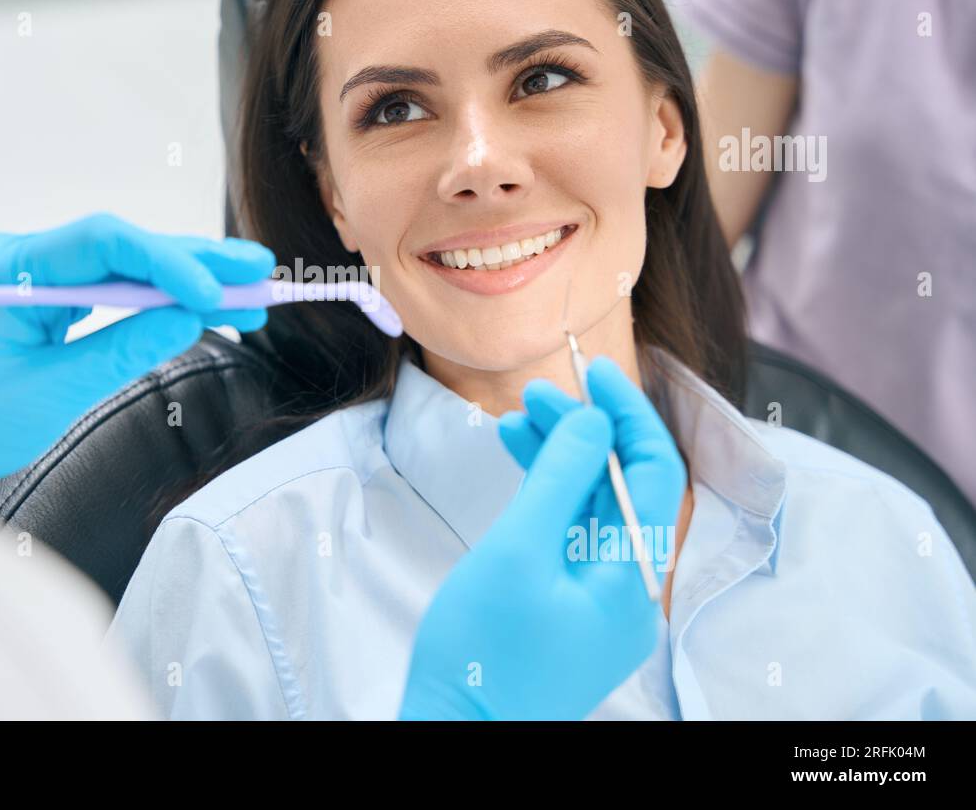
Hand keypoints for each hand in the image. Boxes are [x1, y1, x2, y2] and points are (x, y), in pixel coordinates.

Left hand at [0, 213, 275, 492]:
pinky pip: (108, 281)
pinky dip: (157, 294)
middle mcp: (14, 254)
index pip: (98, 244)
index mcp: (0, 272)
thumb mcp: (48, 396)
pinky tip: (206, 299)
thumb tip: (189, 319)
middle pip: (118, 244)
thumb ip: (121, 352)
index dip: (166, 263)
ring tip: (250, 286)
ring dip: (184, 275)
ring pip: (120, 261)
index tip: (215, 293)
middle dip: (192, 260)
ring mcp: (28, 267)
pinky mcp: (41, 286)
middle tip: (258, 270)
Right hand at [399, 356, 685, 719]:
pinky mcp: (571, 611)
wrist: (454, 736)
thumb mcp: (517, 551)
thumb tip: (595, 421)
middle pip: (622, 489)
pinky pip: (572, 539)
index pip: (652, 474)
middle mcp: (630, 591)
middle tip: (535, 393)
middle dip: (583, 434)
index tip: (595, 371)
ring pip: (593, 510)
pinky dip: (548, 498)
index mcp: (632, 579)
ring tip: (516, 418)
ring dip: (561, 461)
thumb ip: (559, 479)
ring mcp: (601, 604)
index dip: (627, 415)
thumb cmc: (481, 651)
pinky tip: (517, 460)